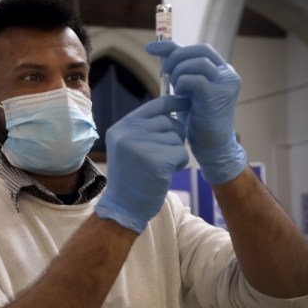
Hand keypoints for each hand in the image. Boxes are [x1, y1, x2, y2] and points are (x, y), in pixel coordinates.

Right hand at [95, 95, 188, 232]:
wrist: (124, 205)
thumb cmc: (130, 175)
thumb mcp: (127, 145)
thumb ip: (143, 127)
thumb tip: (173, 106)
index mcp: (122, 127)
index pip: (155, 105)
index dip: (174, 102)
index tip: (186, 102)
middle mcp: (129, 134)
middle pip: (169, 122)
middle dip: (174, 136)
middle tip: (163, 153)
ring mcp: (142, 147)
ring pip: (177, 138)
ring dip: (175, 152)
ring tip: (159, 165)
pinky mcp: (157, 161)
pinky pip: (181, 153)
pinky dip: (179, 164)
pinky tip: (165, 173)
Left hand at [145, 41, 246, 184]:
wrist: (211, 146)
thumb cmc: (197, 121)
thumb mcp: (186, 91)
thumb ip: (179, 72)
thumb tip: (161, 52)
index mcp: (220, 69)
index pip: (196, 48)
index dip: (171, 46)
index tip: (149, 48)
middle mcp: (227, 73)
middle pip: (199, 50)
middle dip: (175, 58)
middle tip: (164, 73)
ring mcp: (226, 82)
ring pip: (197, 63)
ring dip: (179, 73)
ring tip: (175, 90)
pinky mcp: (219, 94)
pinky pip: (195, 80)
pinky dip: (182, 85)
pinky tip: (181, 97)